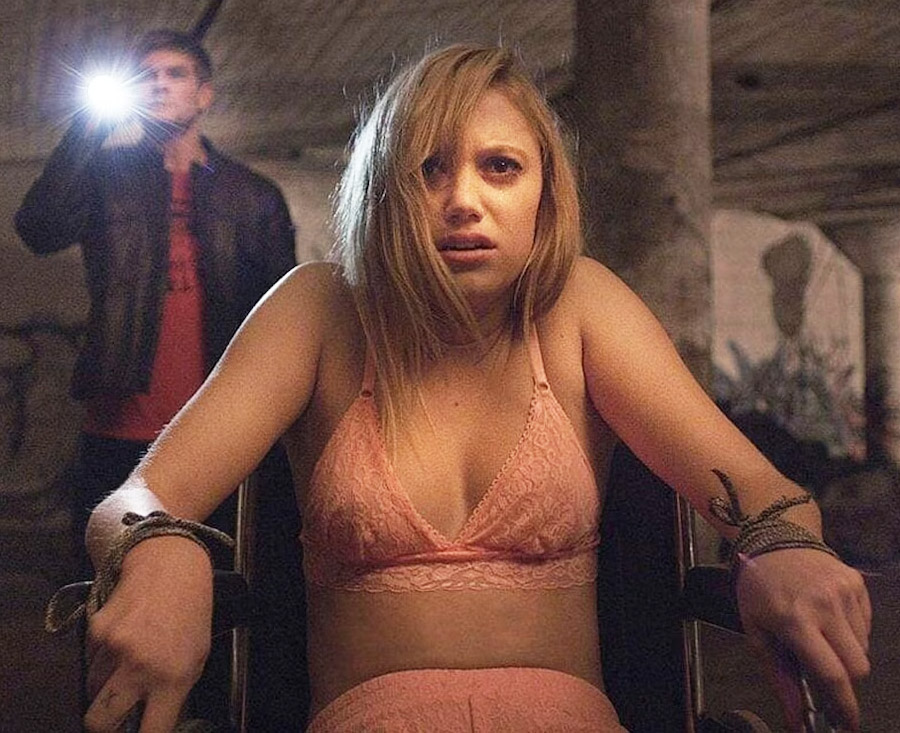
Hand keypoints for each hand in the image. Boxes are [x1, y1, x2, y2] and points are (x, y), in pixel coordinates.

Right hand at [83, 536, 213, 731]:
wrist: (171, 563)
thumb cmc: (192, 610)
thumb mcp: (197, 655)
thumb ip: (174, 690)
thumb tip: (151, 719)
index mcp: (173, 676)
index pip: (151, 731)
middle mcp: (140, 666)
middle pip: (100, 721)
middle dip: (102, 724)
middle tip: (113, 716)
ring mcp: (114, 647)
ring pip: (92, 687)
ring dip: (104, 684)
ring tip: (126, 660)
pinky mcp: (96, 629)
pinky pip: (90, 658)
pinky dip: (100, 655)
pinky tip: (121, 636)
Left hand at [735, 549, 870, 731]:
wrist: (773, 539)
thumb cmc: (758, 589)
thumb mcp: (756, 632)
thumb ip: (779, 676)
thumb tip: (796, 719)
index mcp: (795, 620)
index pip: (832, 674)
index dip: (844, 706)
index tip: (847, 724)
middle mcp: (825, 606)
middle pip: (858, 666)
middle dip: (845, 678)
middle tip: (825, 671)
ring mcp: (844, 592)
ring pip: (864, 647)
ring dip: (847, 652)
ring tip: (820, 634)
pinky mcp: (857, 582)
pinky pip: (866, 623)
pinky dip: (852, 631)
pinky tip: (829, 616)